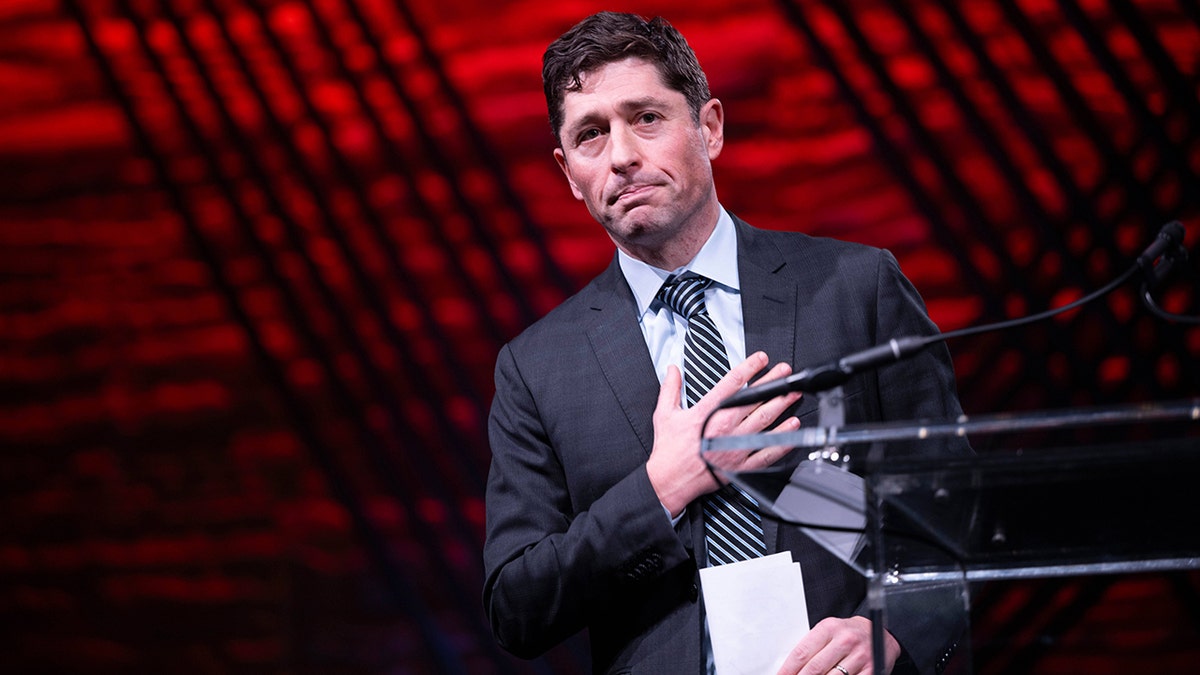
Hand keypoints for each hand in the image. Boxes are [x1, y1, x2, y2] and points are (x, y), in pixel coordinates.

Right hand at [646, 351, 801, 516]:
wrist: (670, 481)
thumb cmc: (669, 450)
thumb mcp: (664, 414)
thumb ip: (670, 388)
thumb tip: (673, 369)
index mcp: (706, 413)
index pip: (732, 384)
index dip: (749, 368)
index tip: (760, 359)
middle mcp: (723, 428)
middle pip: (755, 401)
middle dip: (773, 384)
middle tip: (786, 373)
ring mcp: (735, 447)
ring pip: (765, 422)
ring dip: (782, 406)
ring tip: (794, 395)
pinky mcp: (741, 465)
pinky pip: (767, 451)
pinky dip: (782, 439)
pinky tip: (792, 428)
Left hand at [775, 617, 900, 674]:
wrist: (878, 631)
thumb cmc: (847, 634)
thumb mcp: (828, 632)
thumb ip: (812, 647)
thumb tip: (791, 669)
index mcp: (829, 628)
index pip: (801, 653)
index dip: (788, 670)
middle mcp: (844, 640)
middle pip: (814, 668)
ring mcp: (859, 656)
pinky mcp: (871, 669)